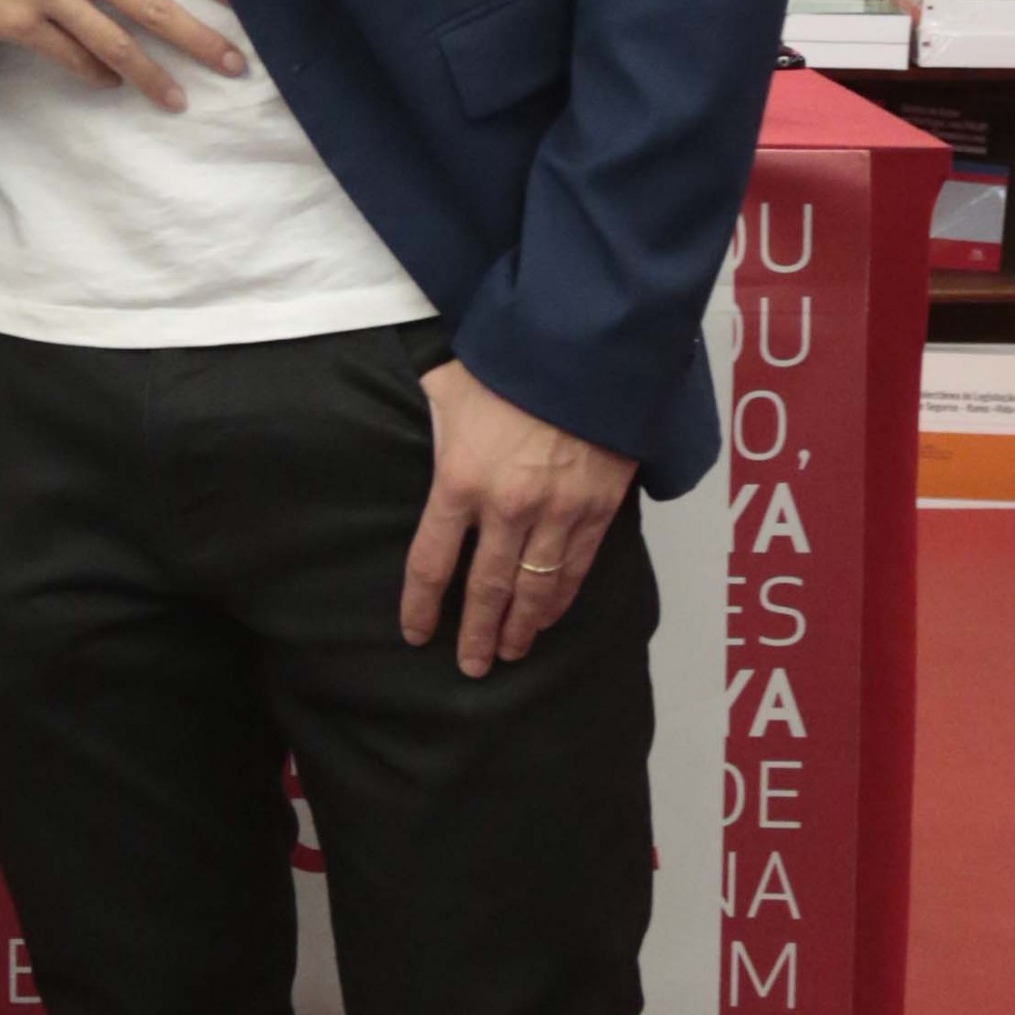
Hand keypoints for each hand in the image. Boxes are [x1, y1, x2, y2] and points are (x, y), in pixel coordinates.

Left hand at [401, 360, 635, 675]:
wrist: (587, 348)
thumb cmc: (509, 363)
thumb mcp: (449, 388)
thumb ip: (433, 422)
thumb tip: (417, 428)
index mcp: (458, 480)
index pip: (431, 563)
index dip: (421, 607)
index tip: (417, 634)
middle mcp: (506, 508)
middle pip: (485, 590)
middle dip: (476, 634)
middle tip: (471, 667)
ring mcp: (556, 512)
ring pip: (534, 589)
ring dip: (520, 627)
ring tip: (510, 652)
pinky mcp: (598, 509)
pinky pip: (575, 569)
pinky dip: (559, 600)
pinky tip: (546, 617)